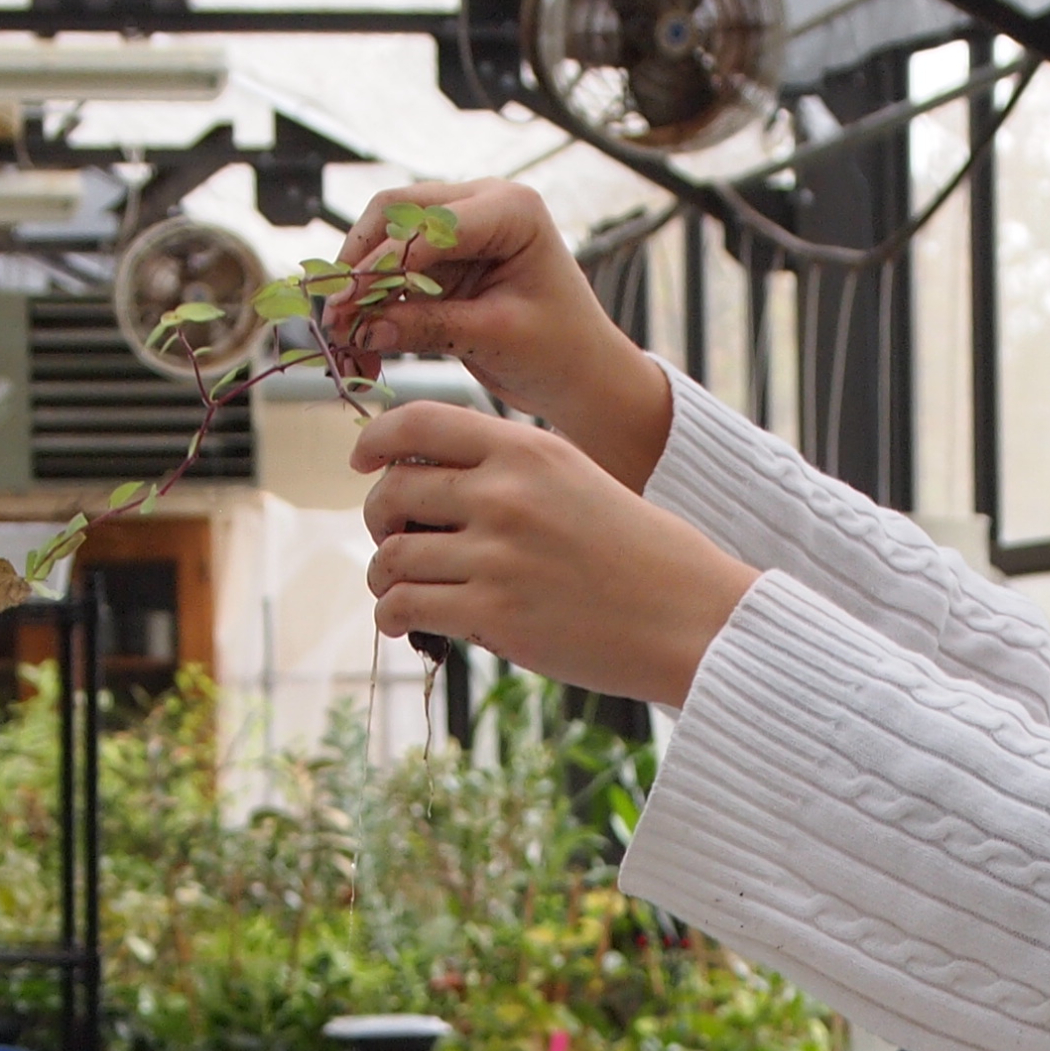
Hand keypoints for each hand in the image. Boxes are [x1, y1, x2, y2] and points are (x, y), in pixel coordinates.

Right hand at [337, 179, 673, 489]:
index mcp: (509, 209)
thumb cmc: (561, 352)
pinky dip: (376, 312)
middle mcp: (481, 205)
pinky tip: (363, 350)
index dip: (380, 264)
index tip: (346, 306)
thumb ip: (429, 326)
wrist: (584, 377)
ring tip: (345, 346)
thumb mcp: (495, 338)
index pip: (427, 222)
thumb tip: (362, 327)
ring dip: (362, 295)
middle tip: (334, 319)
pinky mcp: (446, 263)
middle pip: (393, 215)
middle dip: (359, 268)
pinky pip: (395, 278)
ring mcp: (460, 232)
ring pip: (385, 246)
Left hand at [360, 404, 757, 706]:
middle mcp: (503, 493)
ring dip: (385, 579)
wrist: (688, 615)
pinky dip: (395, 618)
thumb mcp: (577, 479)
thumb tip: (430, 482)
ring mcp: (495, 554)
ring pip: (392, 557)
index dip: (375, 441)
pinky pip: (405, 607)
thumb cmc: (639, 554)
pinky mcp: (492, 613)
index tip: (361, 461)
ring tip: (399, 594)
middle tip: (392, 544)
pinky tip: (407, 626)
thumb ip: (510, 470)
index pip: (417, 423)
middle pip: (392, 492)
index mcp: (524, 449)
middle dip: (378, 522)